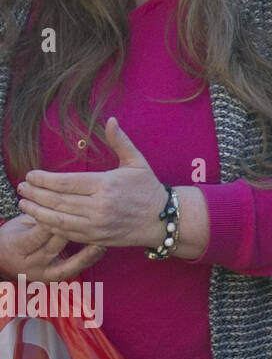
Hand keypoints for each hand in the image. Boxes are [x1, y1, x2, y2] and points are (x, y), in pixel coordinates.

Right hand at [0, 214, 102, 282]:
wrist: (3, 262)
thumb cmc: (14, 235)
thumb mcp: (20, 223)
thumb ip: (37, 216)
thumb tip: (59, 199)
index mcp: (17, 246)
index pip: (37, 234)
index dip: (54, 221)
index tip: (70, 208)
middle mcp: (29, 264)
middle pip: (53, 248)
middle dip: (73, 233)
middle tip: (93, 219)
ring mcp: (42, 274)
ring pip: (66, 263)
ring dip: (86, 251)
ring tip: (102, 238)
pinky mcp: (53, 279)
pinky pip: (73, 270)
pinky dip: (88, 260)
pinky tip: (101, 248)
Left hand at [16, 117, 167, 248]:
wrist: (163, 219)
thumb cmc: (149, 188)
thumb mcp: (137, 162)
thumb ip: (120, 141)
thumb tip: (110, 120)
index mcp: (106, 185)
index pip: (66, 183)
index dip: (44, 179)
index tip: (30, 175)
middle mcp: (100, 206)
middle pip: (57, 201)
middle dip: (34, 194)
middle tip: (20, 187)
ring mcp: (97, 225)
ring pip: (58, 219)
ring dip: (36, 211)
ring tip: (23, 203)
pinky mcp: (96, 238)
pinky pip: (67, 233)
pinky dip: (50, 226)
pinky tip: (39, 219)